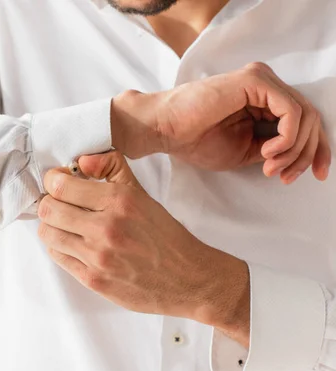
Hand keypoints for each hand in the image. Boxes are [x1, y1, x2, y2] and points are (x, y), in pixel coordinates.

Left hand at [37, 151, 250, 346]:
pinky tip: (72, 243)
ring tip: (64, 224)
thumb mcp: (141, 194)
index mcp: (118, 201)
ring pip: (48, 234)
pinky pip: (58, 257)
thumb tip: (81, 161)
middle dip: (49, 203)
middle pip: (48, 210)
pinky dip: (59, 247)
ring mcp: (98, 257)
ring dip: (51, 226)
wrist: (188, 279)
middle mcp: (106, 228)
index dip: (53, 182)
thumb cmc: (164, 236)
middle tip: (58, 204)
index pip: (60, 186)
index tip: (58, 183)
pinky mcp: (93, 280)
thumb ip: (111, 169)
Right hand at [111, 62, 330, 183]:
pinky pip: (290, 111)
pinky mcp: (254, 81)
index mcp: (264, 100)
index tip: (319, 175)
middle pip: (311, 118)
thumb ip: (272, 147)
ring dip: (294, 149)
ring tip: (269, 166)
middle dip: (307, 153)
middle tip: (286, 177)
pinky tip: (267, 152)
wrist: (165, 130)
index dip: (317, 149)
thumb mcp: (244, 151)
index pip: (306, 120)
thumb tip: (298, 155)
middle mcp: (266, 86)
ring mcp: (261, 80)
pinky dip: (286, 137)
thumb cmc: (195, 140)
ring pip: (305, 115)